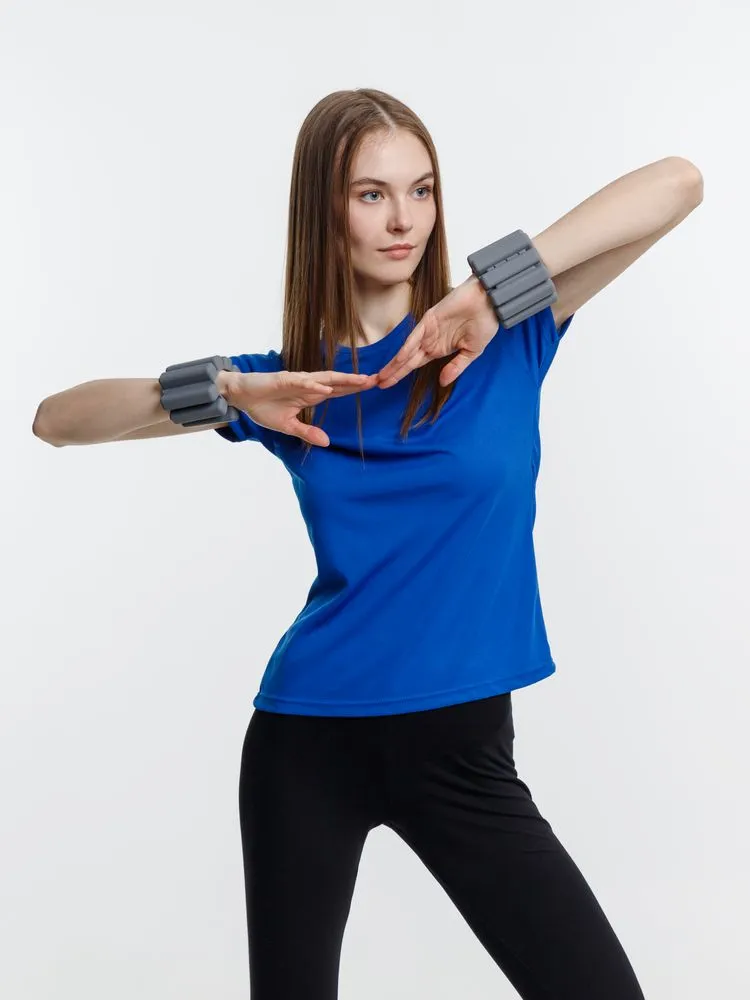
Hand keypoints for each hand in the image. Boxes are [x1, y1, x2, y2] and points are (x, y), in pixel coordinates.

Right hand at [225, 369, 378, 446]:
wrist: (241, 396)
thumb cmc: (264, 408)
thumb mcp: (288, 426)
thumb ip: (308, 432)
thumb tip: (327, 443)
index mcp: (310, 395)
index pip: (338, 390)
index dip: (354, 389)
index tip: (373, 387)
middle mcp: (307, 385)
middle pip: (337, 382)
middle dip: (357, 382)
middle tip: (379, 379)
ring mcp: (296, 381)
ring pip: (324, 378)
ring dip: (343, 379)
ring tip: (361, 380)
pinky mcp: (282, 380)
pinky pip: (301, 382)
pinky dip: (314, 384)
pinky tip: (327, 387)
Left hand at [376, 276, 498, 388]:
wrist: (490, 302)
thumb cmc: (484, 323)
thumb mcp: (472, 352)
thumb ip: (456, 367)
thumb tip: (443, 382)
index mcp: (438, 349)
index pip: (415, 364)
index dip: (400, 374)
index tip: (386, 385)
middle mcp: (430, 341)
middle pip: (406, 360)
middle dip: (392, 372)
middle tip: (377, 384)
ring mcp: (428, 330)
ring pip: (407, 350)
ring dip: (395, 364)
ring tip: (381, 376)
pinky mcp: (429, 320)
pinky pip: (416, 337)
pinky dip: (408, 349)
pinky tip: (398, 360)